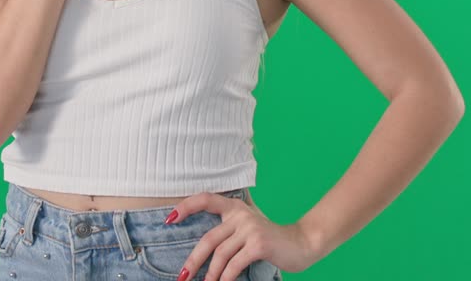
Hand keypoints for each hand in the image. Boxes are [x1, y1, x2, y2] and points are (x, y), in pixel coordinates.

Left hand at [165, 192, 317, 279]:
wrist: (302, 243)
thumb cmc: (270, 241)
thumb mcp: (247, 229)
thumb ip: (227, 231)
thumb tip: (201, 253)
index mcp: (235, 207)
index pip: (205, 199)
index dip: (186, 206)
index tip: (169, 220)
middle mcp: (241, 214)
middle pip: (209, 239)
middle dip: (193, 261)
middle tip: (182, 277)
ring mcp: (250, 228)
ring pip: (220, 255)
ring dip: (211, 275)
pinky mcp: (258, 244)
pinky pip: (234, 264)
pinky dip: (226, 278)